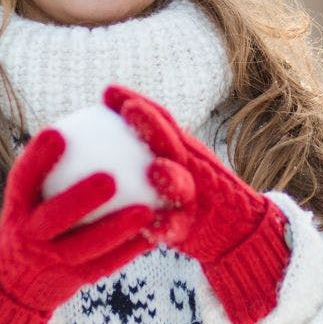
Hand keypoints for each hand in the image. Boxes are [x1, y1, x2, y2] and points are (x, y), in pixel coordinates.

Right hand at [0, 128, 157, 323]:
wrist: (16, 284)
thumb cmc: (32, 223)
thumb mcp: (27, 198)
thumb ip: (49, 168)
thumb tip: (88, 120)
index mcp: (18, 208)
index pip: (23, 179)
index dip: (38, 158)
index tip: (57, 131)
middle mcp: (30, 235)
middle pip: (54, 218)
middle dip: (79, 199)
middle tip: (109, 178)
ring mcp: (51, 262)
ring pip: (86, 246)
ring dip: (116, 228)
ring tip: (146, 209)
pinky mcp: (74, 281)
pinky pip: (107, 264)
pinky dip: (130, 249)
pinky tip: (154, 232)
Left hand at [103, 84, 290, 323]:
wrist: (235, 232)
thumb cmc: (187, 200)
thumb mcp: (167, 172)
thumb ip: (142, 153)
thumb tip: (88, 140)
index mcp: (180, 152)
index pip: (160, 121)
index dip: (137, 103)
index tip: (109, 91)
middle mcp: (189, 169)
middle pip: (171, 142)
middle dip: (151, 124)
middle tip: (129, 109)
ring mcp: (194, 198)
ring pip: (181, 184)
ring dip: (170, 176)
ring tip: (155, 169)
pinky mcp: (194, 229)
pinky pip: (178, 228)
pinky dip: (167, 228)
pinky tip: (152, 230)